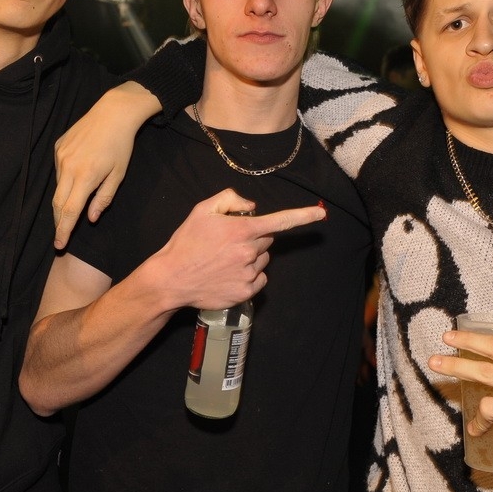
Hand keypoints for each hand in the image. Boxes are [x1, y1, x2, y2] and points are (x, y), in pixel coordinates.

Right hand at [53, 83, 159, 247]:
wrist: (113, 112)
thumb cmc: (121, 145)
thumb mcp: (118, 174)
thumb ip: (103, 198)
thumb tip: (91, 218)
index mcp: (85, 177)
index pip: (70, 211)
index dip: (64, 230)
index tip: (59, 245)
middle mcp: (68, 167)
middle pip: (58, 203)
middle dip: (59, 222)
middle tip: (60, 236)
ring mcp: (60, 156)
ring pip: (58, 186)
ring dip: (64, 199)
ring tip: (74, 203)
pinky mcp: (58, 147)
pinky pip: (58, 170)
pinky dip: (65, 179)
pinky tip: (77, 175)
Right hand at [143, 188, 326, 310]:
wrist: (171, 278)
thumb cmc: (186, 242)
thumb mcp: (202, 210)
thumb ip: (230, 199)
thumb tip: (252, 207)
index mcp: (241, 230)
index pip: (280, 221)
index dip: (303, 215)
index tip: (321, 213)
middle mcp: (249, 252)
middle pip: (266, 240)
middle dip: (254, 237)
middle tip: (229, 241)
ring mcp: (248, 274)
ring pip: (262, 260)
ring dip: (251, 257)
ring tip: (224, 260)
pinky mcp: (245, 292)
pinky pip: (259, 280)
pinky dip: (250, 276)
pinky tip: (228, 274)